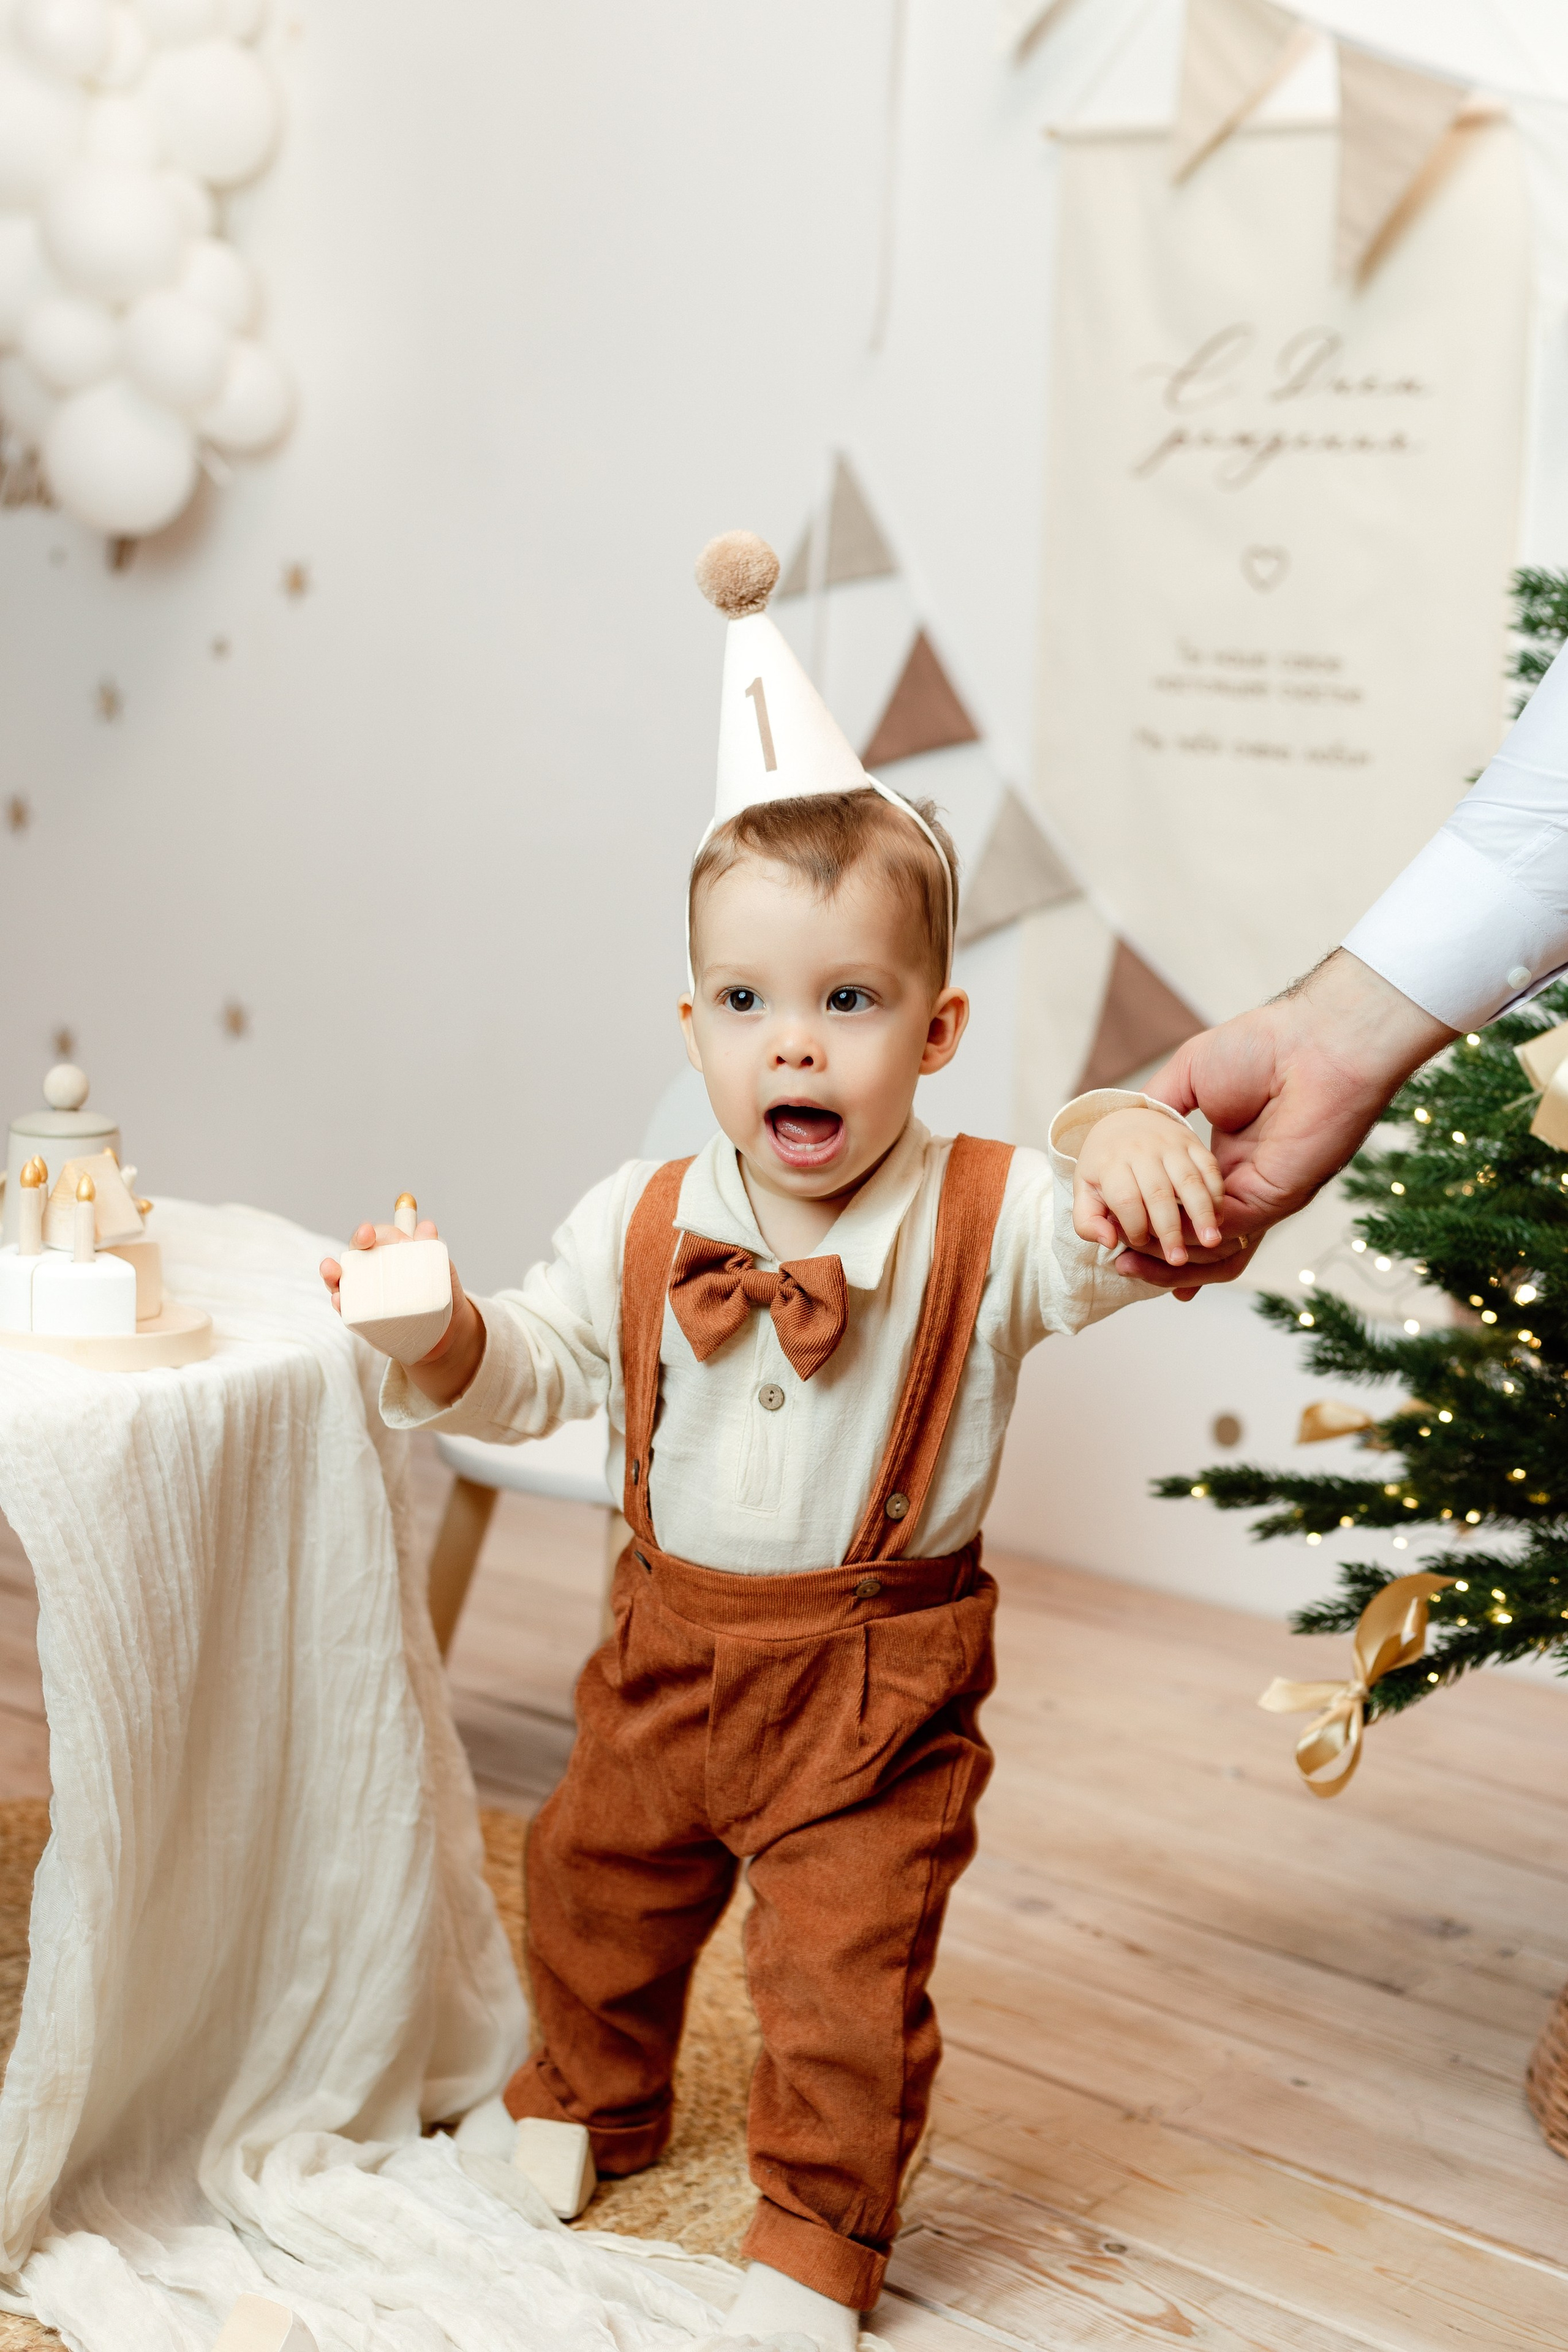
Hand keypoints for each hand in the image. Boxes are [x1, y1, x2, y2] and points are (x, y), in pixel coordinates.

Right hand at [320, 1218, 485, 1404]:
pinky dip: (340, 1303)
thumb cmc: (440, 1294)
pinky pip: (346, 1307)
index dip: (372, 1232)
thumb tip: (427, 1226)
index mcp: (393, 1251)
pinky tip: (339, 1301)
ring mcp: (364, 1291)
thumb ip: (432, 1251)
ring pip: (342, 1278)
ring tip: (331, 1271)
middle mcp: (374, 1267)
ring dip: (332, 1273)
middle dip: (353, 1245)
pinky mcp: (361, 1314)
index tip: (369, 1233)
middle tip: (358, 1244)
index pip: (379, 1236)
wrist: (444, 1331)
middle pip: (357, 1252)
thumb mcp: (441, 1271)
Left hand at [1073, 1106, 1225, 1268]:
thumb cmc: (1105, 1166)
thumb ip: (1087, 1221)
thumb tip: (1108, 1242)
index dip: (1134, 1227)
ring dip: (1202, 1213)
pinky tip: (1219, 1217)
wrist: (1124, 1121)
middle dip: (1170, 1230)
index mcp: (1110, 1163)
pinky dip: (1216, 1192)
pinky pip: (1209, 1166)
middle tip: (1178, 1260)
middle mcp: (1141, 1150)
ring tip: (1211, 1241)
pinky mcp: (1192, 1141)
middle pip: (1158, 1194)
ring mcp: (1169, 1144)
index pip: (1125, 1200)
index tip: (1140, 1243)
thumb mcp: (1085, 1191)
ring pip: (1189, 1180)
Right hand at [1126, 952, 1453, 1282]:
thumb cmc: (1261, 1047)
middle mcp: (1243, 1186)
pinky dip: (1193, 1244)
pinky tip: (1158, 1239)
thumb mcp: (1188, 1074)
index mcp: (1226, 1162)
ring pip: (1214, 1252)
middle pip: (1199, 1243)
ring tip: (1128, 1262)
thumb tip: (1122, 1132)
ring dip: (1170, 1265)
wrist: (1313, 1041)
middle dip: (1157, 1262)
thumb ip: (1156, 1109)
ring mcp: (1261, 1197)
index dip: (1154, 1230)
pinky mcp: (1275, 1200)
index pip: (1187, 1212)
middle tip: (1118, 1263)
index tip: (1116, 1239)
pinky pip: (1228, 1236)